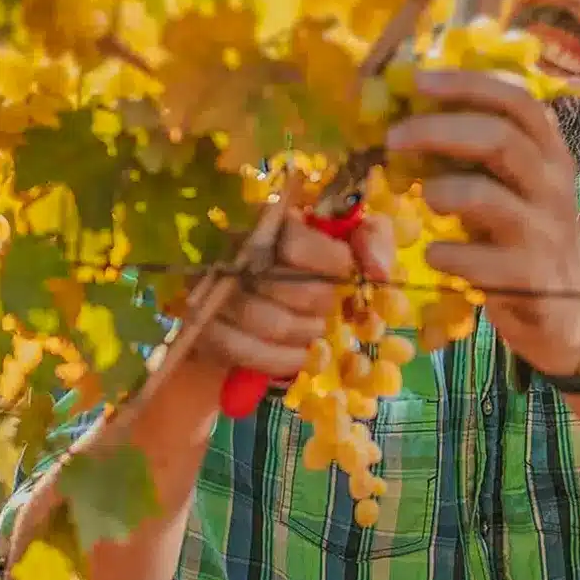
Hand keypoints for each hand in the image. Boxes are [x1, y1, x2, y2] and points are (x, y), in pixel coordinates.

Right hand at [192, 211, 395, 383]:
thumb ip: (372, 241)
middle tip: (330, 308)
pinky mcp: (204, 327)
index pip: (295, 242)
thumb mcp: (352, 242)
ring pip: (268, 322)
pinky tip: (300, 355)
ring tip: (316, 330)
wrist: (267, 304)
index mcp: (270, 219)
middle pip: (285, 284)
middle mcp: (232, 249)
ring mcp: (213, 289)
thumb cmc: (318, 266)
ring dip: (306, 333)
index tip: (347, 274)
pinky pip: (243, 350)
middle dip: (321, 304)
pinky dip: (282, 359)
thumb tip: (375, 271)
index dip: (331, 263)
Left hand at [386, 68, 579, 375]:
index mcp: (552, 156)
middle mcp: (553, 188)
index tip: (420, 80)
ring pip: (487, 197)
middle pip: (500, 140)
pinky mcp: (528, 278)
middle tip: (394, 137)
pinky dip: (444, 254)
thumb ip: (485, 156)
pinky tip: (435, 256)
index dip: (469, 85)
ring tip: (425, 198)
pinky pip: (475, 259)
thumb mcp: (521, 189)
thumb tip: (418, 115)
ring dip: (442, 191)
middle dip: (439, 130)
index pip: (519, 102)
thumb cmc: (529, 239)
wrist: (571, 313)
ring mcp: (543, 234)